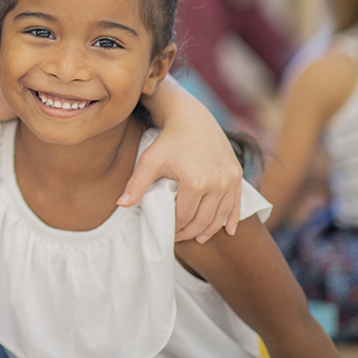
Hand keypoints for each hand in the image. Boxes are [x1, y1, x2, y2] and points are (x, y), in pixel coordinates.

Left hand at [121, 112, 242, 242]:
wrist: (191, 119)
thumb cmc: (167, 140)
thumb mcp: (149, 160)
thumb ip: (136, 184)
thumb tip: (120, 205)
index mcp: (195, 182)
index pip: (184, 216)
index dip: (174, 228)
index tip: (167, 233)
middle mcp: (216, 183)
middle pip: (203, 220)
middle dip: (190, 232)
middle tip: (179, 237)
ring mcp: (229, 180)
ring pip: (220, 215)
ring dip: (209, 230)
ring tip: (198, 238)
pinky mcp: (236, 175)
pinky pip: (236, 204)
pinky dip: (230, 219)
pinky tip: (227, 231)